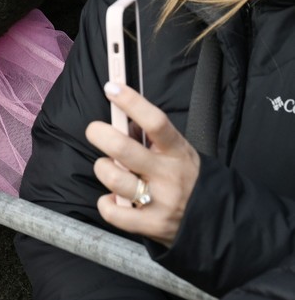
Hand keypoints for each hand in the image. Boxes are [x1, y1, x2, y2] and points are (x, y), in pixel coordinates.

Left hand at [85, 82, 200, 247]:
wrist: (216, 222)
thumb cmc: (186, 179)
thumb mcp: (178, 152)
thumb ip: (151, 137)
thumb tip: (122, 116)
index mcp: (178, 151)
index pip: (155, 121)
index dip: (131, 102)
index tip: (112, 87)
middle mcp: (168, 175)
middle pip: (122, 148)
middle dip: (99, 134)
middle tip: (95, 131)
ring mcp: (160, 201)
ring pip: (113, 177)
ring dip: (104, 168)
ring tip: (111, 169)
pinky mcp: (151, 225)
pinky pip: (112, 211)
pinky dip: (106, 203)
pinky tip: (114, 198)